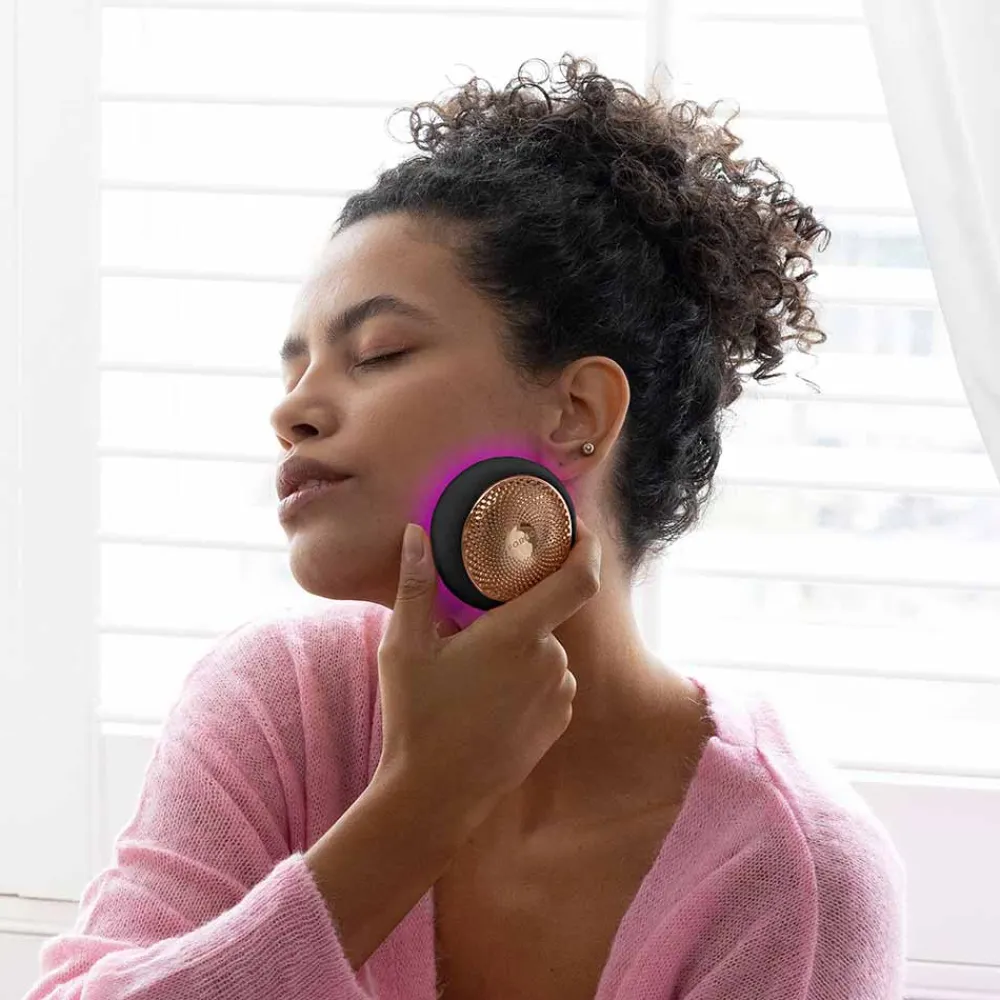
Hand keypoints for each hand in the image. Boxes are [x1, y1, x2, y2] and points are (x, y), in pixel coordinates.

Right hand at [373, 517, 601, 825]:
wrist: (436, 796)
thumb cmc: (416, 719)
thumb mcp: (405, 648)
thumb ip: (416, 585)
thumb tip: (416, 534)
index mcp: (517, 635)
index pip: (578, 579)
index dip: (587, 548)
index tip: (578, 528)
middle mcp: (549, 660)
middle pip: (543, 614)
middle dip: (514, 613)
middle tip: (470, 631)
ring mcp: (559, 694)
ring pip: (544, 649)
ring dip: (519, 648)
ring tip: (472, 674)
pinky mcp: (558, 721)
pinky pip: (550, 680)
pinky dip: (526, 677)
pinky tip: (489, 700)